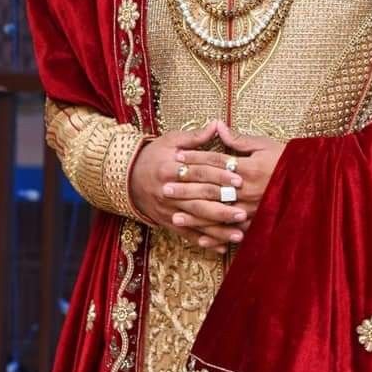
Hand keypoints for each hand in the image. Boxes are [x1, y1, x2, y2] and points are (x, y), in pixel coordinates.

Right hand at [129, 121, 246, 253]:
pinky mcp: (167, 222)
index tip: (240, 179)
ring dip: (218, 229)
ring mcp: (168, 209)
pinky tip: (222, 247)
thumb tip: (218, 124)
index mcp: (171, 167)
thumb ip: (196, 137)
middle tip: (244, 210)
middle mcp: (168, 191)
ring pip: (196, 221)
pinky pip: (187, 235)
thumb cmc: (154, 155)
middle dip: (222, 205)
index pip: (201, 171)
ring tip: (239, 234)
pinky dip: (205, 242)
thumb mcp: (171, 141)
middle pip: (199, 198)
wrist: (127, 177)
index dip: (221, 175)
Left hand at [172, 121, 284, 235]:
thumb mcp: (263, 144)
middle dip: (186, 189)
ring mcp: (252, 208)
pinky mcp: (257, 222)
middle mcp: (248, 190)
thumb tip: (218, 125)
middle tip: (164, 188)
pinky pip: (233, 231)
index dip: (194, 159)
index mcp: (248, 168)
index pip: (215, 163)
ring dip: (195, 216)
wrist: (311, 181)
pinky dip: (217, 237)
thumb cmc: (286, 159)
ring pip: (218, 213)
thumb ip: (238, 140)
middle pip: (211, 189)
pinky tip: (199, 239)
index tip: (176, 159)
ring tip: (174, 216)